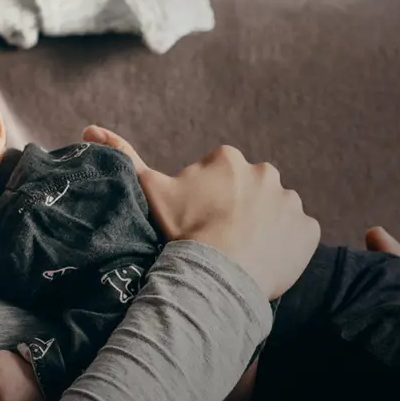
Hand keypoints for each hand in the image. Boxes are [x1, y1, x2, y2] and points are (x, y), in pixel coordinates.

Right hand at [82, 125, 319, 299]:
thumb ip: (125, 156)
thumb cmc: (184, 230)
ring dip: (265, 228)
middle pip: (251, 192)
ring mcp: (291, 201)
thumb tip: (90, 129)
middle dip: (240, 210)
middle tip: (221, 240)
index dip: (207, 200)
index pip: (220, 176)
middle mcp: (266, 172)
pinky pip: (299, 236)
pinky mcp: (309, 230)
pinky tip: (266, 262)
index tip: (198, 222)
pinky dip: (287, 247)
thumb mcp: (150, 190)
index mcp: (229, 159)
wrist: (219, 272)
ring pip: (276, 213)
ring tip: (243, 254)